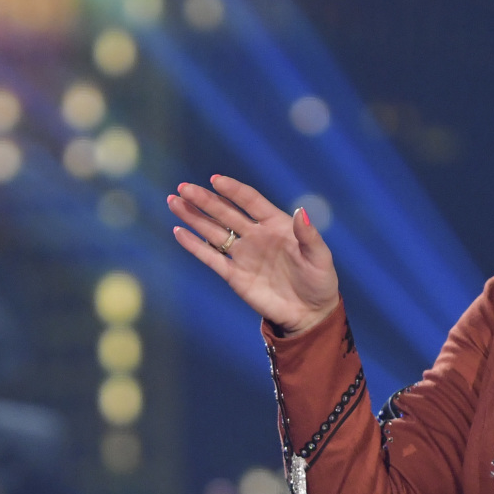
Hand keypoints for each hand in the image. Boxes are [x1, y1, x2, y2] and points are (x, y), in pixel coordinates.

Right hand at [167, 175, 341, 333]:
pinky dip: (194, 245)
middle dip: (204, 200)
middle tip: (184, 188)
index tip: (215, 180)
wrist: (309, 314)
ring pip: (213, 231)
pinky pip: (210, 258)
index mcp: (276, 224)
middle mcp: (255, 235)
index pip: (249, 201)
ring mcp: (243, 255)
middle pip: (225, 212)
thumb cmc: (319, 282)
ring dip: (193, 217)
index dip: (233, 190)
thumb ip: (308, 235)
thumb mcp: (320, 257)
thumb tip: (301, 211)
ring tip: (174, 201)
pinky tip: (179, 231)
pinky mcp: (234, 276)